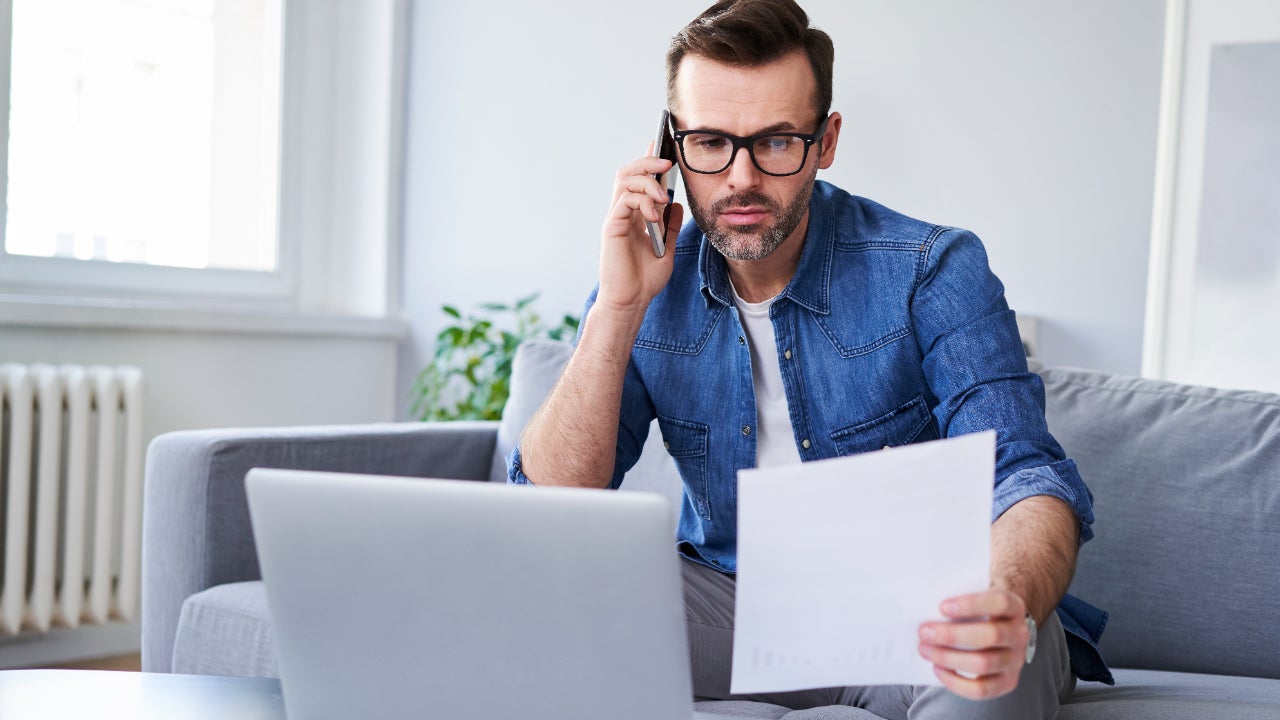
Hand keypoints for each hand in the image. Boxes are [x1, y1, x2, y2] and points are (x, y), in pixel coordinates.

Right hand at [596, 152, 683, 313]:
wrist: (632, 301)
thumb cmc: (644, 280)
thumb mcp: (667, 249)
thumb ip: (671, 226)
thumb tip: (677, 204)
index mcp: (634, 215)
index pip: (638, 179)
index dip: (648, 159)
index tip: (661, 143)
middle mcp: (622, 213)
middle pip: (628, 172)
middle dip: (648, 161)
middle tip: (667, 163)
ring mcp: (615, 218)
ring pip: (625, 180)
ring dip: (647, 181)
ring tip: (663, 195)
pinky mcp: (612, 227)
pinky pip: (625, 200)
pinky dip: (643, 201)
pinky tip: (654, 214)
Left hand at [917, 589, 1029, 700]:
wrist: (997, 631)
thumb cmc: (977, 611)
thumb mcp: (974, 596)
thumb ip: (958, 597)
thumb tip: (926, 605)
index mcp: (1014, 607)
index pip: (1000, 602)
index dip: (971, 604)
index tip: (942, 607)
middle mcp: (1019, 634)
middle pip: (990, 636)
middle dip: (952, 635)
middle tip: (924, 632)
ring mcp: (1015, 660)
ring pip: (983, 664)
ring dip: (948, 658)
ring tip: (925, 649)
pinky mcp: (1007, 682)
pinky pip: (981, 689)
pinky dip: (955, 682)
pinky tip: (937, 669)